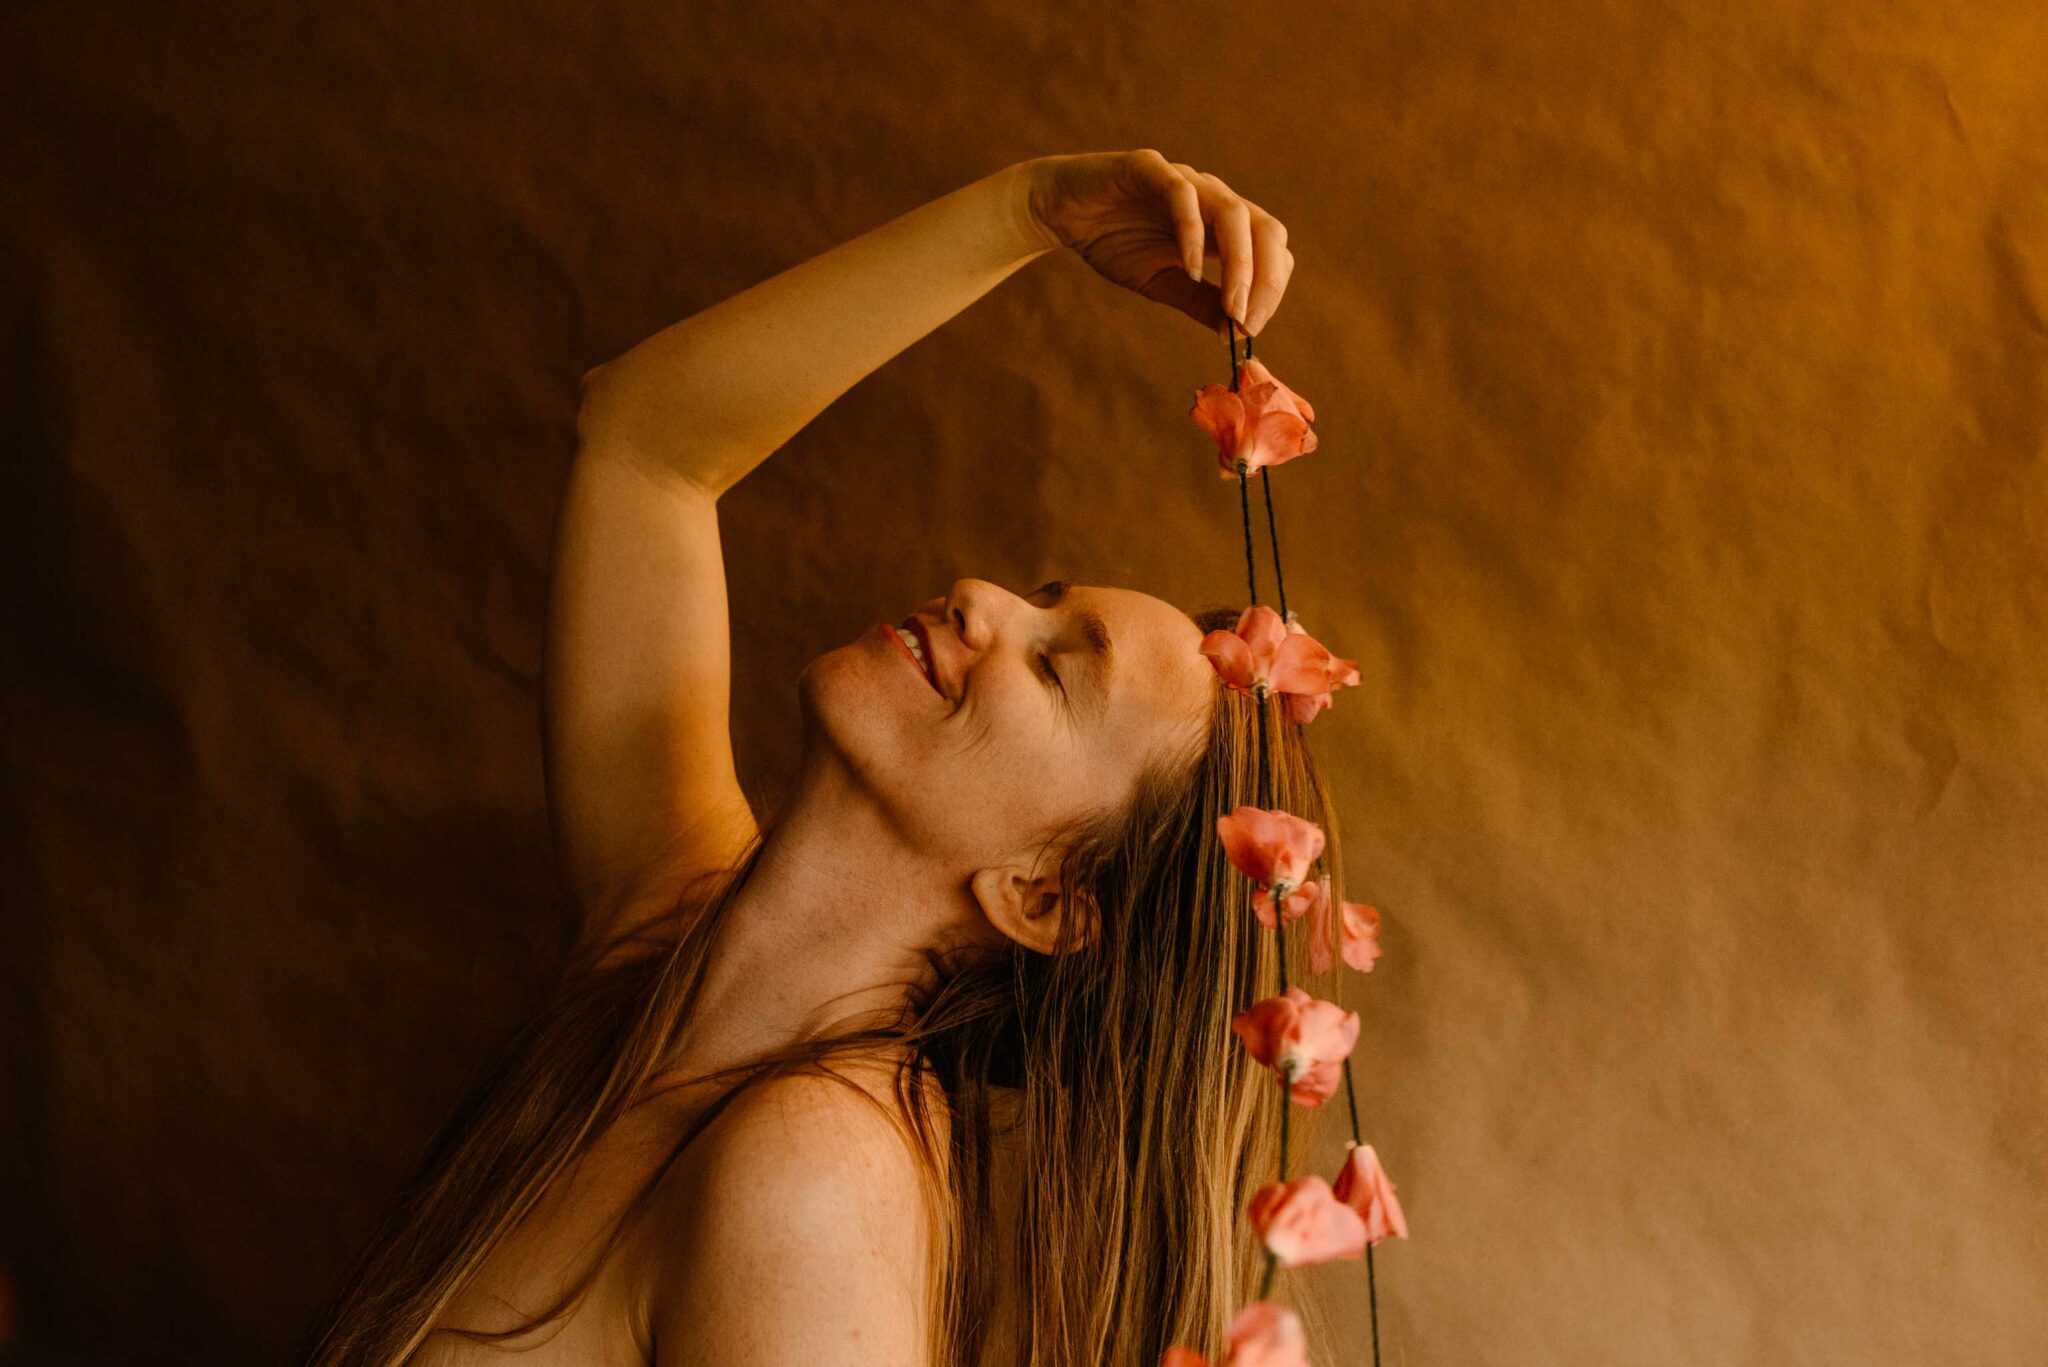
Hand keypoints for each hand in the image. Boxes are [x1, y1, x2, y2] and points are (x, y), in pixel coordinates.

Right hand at [1022, 149, 1294, 336]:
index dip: (1270, 291)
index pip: (1271, 251)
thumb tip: (1236, 333)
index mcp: (1222, 226)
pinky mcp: (1149, 168)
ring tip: (1230, 307)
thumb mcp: (1163, 284)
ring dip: (1241, 264)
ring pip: (1234, 213)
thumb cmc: (1113, 242)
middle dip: (1266, 281)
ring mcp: (1185, 180)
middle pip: (1267, 230)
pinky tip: (1190, 270)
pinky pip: (1183, 195)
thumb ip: (1200, 303)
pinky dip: (1193, 235)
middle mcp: (1213, 198)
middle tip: (1246, 323)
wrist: (1060, 212)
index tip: (1249, 332)